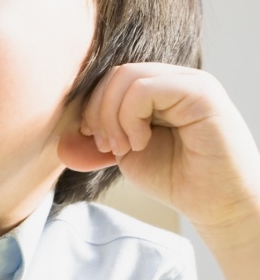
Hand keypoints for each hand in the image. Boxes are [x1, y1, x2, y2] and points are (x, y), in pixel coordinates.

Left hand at [59, 63, 259, 246]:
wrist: (219, 205)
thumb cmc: (180, 179)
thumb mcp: (128, 157)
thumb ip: (98, 144)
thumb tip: (60, 144)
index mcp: (159, 87)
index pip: (111, 78)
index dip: (92, 106)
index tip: (94, 140)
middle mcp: (175, 78)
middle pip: (115, 74)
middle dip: (98, 112)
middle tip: (107, 147)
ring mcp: (190, 81)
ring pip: (126, 77)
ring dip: (112, 116)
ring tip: (124, 148)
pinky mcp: (201, 92)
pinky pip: (145, 89)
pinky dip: (130, 118)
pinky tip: (141, 143)